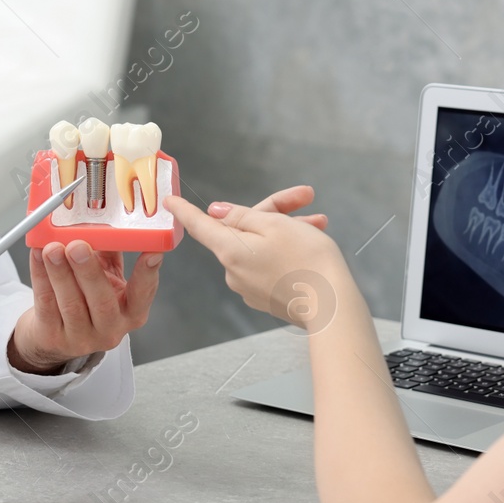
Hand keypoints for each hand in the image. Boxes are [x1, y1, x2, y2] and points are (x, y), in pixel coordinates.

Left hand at [8, 241, 161, 373]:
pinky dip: (41, 276)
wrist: (55, 334)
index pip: (143, 294)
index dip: (147, 274)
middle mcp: (110, 328)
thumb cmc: (85, 299)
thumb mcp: (106, 276)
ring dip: (60, 272)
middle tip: (78, 246)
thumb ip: (108, 252)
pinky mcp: (53, 337)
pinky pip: (46, 303)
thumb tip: (104, 224)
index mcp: (131, 312)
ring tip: (52, 249)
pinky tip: (38, 256)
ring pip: (71, 303)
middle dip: (89, 271)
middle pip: (102, 301)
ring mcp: (81, 337)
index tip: (149, 252)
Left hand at [164, 192, 353, 332]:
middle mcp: (234, 272)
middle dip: (274, 211)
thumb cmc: (307, 261)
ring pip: (261, 246)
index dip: (184, 210)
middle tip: (305, 196)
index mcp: (230, 251)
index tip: (170, 200)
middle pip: (243, 230)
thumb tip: (217, 213)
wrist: (333, 306)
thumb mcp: (275, 225)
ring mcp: (250, 288)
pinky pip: (269, 264)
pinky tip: (312, 242)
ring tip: (319, 222)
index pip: (199, 226)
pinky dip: (286, 250)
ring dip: (287, 229)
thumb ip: (242, 216)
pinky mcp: (267, 297)